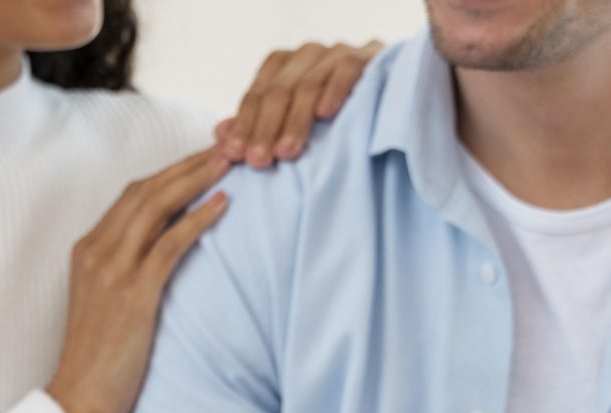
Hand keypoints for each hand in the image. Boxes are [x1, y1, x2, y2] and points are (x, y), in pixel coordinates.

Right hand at [47, 150, 230, 412]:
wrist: (79, 398)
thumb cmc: (98, 358)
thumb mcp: (106, 302)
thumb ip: (126, 270)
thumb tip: (165, 249)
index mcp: (87, 250)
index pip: (132, 194)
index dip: (170, 170)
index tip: (203, 156)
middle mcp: (96, 251)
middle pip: (146, 190)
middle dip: (188, 163)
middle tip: (226, 144)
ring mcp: (112, 271)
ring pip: (156, 207)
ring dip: (196, 179)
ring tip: (231, 161)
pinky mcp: (133, 294)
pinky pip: (169, 244)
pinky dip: (197, 219)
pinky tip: (223, 204)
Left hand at [215, 41, 382, 168]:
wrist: (391, 95)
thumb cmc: (333, 117)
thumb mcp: (291, 122)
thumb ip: (258, 124)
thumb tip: (220, 135)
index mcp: (283, 66)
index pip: (256, 95)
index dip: (244, 126)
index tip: (233, 156)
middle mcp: (307, 55)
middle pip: (278, 91)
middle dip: (265, 128)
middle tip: (258, 162)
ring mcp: (337, 52)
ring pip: (308, 83)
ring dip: (295, 120)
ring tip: (286, 152)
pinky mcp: (369, 54)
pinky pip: (347, 69)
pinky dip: (335, 90)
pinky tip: (325, 115)